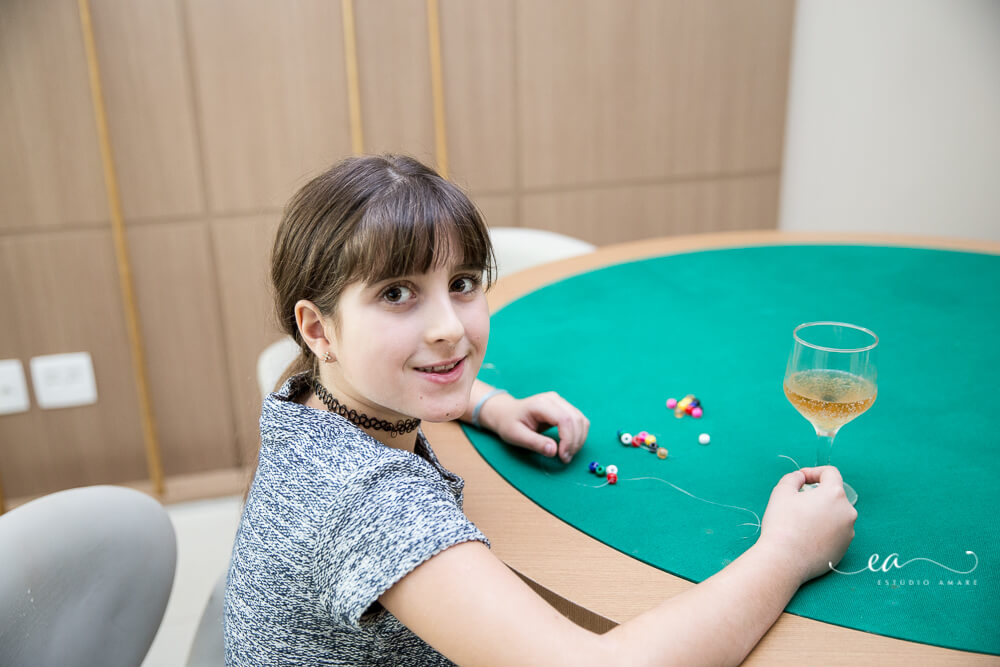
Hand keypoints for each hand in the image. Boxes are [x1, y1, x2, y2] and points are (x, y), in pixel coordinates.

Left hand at [478, 391, 589, 462]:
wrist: (506, 412)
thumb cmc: (509, 423)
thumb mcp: (516, 436)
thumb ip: (535, 443)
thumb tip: (554, 451)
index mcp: (541, 403)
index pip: (564, 419)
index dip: (568, 439)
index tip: (563, 456)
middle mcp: (554, 399)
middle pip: (576, 419)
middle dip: (575, 442)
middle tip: (565, 458)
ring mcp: (560, 401)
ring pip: (581, 420)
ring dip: (579, 440)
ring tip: (567, 454)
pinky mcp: (564, 407)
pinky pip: (579, 420)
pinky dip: (578, 435)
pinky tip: (569, 445)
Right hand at [757, 466, 857, 583]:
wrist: (785, 560)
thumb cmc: (783, 523)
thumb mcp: (782, 491)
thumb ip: (794, 478)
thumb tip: (802, 478)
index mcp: (834, 494)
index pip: (831, 473)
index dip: (814, 472)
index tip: (800, 480)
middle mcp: (848, 512)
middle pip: (834, 495)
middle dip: (817, 496)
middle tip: (797, 503)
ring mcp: (848, 533)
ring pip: (835, 515)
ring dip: (821, 513)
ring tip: (801, 523)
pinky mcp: (845, 549)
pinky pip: (835, 533)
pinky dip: (823, 531)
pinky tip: (806, 538)